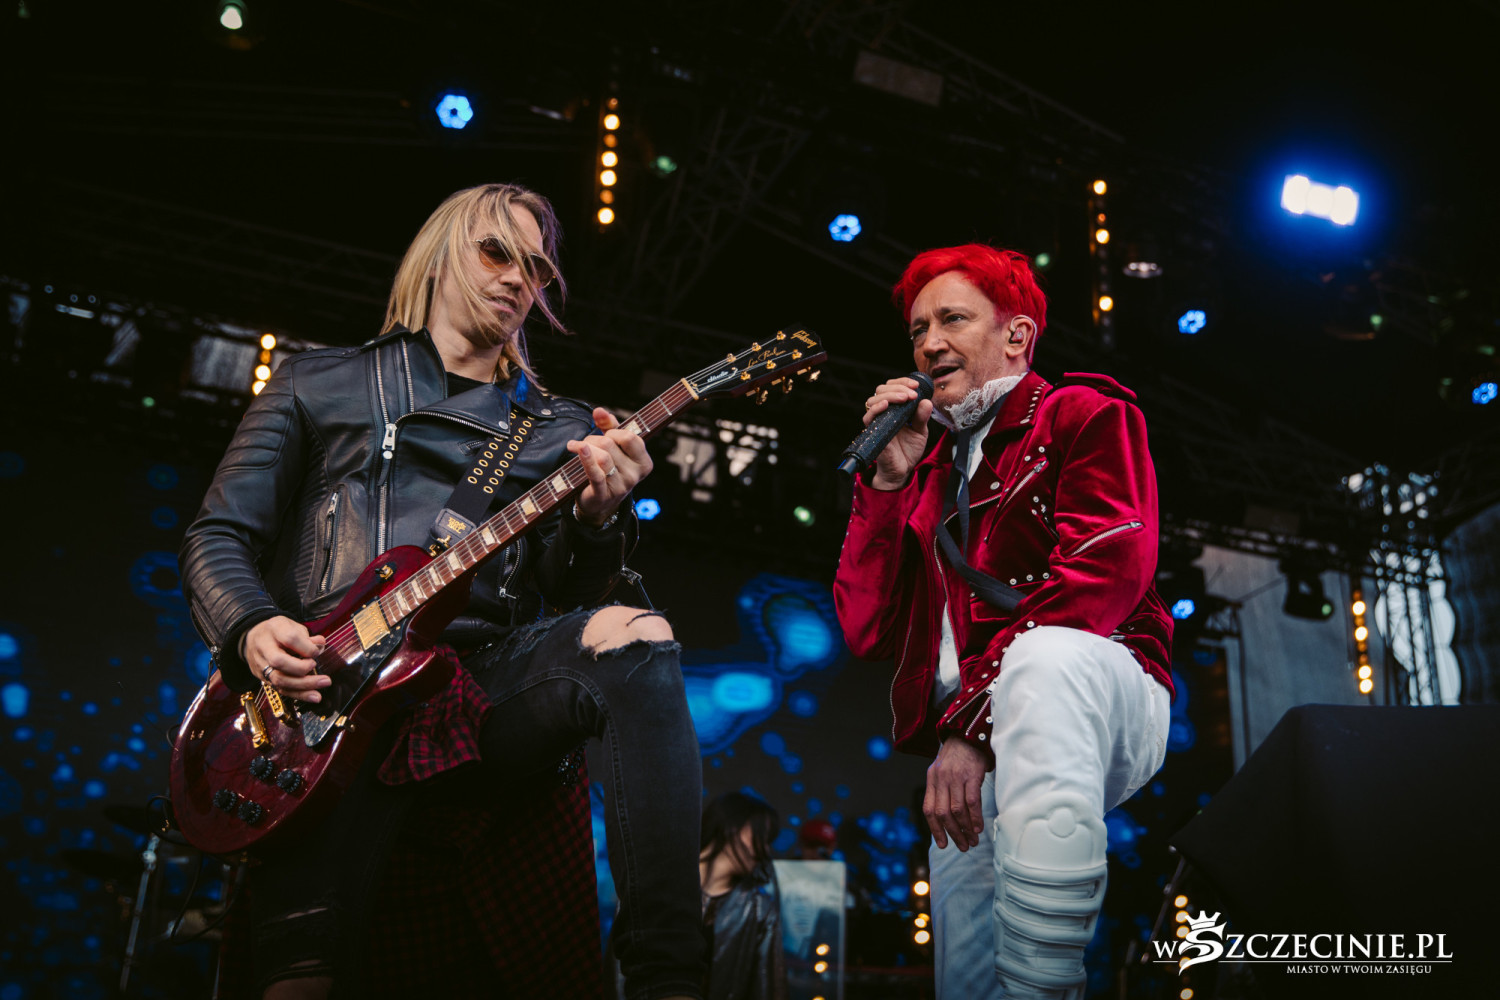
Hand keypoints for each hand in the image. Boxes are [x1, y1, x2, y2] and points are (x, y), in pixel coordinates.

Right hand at [242, 616, 329, 703]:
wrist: (255, 639)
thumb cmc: (279, 632)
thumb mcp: (293, 626)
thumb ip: (307, 637)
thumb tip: (320, 644)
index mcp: (274, 629)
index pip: (289, 638)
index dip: (306, 647)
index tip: (317, 651)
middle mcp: (264, 647)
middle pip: (279, 661)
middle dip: (302, 668)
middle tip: (316, 666)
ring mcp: (261, 664)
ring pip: (279, 679)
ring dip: (304, 685)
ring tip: (323, 683)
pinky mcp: (263, 678)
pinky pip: (280, 689)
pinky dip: (299, 694)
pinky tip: (314, 696)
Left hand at [566, 407, 651, 526]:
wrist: (598, 503)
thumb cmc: (608, 469)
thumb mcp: (614, 447)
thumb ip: (609, 426)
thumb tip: (599, 411)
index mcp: (644, 463)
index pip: (630, 438)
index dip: (614, 432)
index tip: (605, 436)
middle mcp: (635, 476)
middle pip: (610, 444)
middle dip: (593, 439)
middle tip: (586, 444)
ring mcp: (620, 486)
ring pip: (602, 457)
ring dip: (585, 447)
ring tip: (576, 448)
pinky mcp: (603, 494)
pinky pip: (595, 473)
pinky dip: (586, 459)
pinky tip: (577, 449)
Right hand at [862, 377, 933, 489]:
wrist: (902, 471)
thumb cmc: (908, 451)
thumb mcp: (921, 431)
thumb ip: (922, 417)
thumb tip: (926, 401)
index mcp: (894, 409)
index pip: (893, 387)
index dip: (903, 382)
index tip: (916, 385)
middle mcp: (883, 413)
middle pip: (882, 389)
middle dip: (898, 387)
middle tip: (912, 393)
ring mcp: (877, 421)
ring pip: (874, 399)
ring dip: (890, 395)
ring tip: (905, 398)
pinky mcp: (872, 432)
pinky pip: (869, 417)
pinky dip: (877, 408)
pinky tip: (887, 405)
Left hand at [923, 737, 986, 850]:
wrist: (969, 734)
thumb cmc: (957, 756)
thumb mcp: (942, 771)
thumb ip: (940, 790)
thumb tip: (945, 818)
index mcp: (931, 779)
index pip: (929, 810)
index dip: (935, 829)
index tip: (943, 844)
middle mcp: (941, 779)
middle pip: (942, 813)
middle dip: (952, 833)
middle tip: (963, 846)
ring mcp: (956, 777)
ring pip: (957, 810)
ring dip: (965, 829)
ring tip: (972, 840)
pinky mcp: (971, 775)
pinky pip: (972, 801)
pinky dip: (975, 817)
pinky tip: (978, 827)